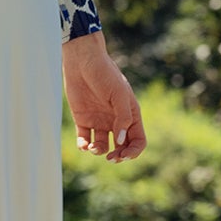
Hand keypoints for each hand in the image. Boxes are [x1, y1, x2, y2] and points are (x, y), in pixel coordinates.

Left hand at [62, 32, 145, 161]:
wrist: (82, 62)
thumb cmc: (105, 74)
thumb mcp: (119, 94)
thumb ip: (122, 117)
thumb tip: (120, 140)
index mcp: (130, 115)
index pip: (137, 140)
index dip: (133, 151)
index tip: (124, 155)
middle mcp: (116, 120)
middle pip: (121, 146)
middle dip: (118, 156)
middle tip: (111, 158)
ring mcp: (99, 121)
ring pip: (103, 146)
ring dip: (99, 152)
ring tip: (94, 148)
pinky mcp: (83, 119)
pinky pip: (85, 139)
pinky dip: (84, 146)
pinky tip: (84, 145)